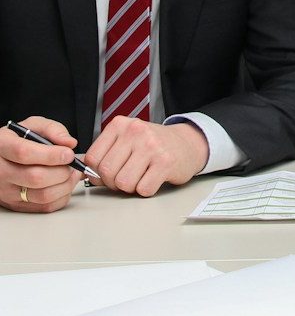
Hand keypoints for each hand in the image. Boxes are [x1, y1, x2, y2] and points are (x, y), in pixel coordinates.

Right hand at [0, 116, 81, 212]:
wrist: (1, 158)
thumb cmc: (19, 140)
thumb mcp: (32, 126)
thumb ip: (53, 130)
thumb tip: (70, 144)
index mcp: (2, 147)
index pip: (25, 153)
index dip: (51, 155)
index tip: (69, 154)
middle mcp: (1, 171)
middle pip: (36, 177)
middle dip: (62, 171)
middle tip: (72, 164)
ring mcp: (6, 191)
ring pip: (42, 195)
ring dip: (65, 185)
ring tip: (72, 173)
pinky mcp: (15, 205)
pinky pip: (44, 207)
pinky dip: (62, 197)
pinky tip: (65, 184)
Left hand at [84, 117, 209, 196]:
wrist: (187, 143)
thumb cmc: (152, 146)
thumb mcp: (127, 141)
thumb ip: (106, 154)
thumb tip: (87, 175)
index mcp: (121, 125)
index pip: (92, 158)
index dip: (98, 172)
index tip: (111, 171)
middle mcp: (136, 131)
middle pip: (107, 172)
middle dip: (114, 182)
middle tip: (128, 176)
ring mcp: (152, 145)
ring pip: (123, 183)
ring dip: (131, 187)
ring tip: (142, 176)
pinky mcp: (166, 162)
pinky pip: (143, 189)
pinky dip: (147, 190)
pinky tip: (154, 177)